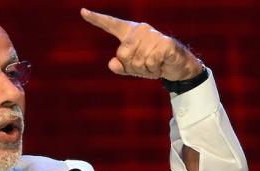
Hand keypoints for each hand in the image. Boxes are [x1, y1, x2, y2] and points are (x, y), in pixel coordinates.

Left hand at [80, 8, 201, 80]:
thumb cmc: (152, 64)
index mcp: (130, 33)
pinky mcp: (165, 43)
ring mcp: (153, 35)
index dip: (96, 19)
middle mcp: (140, 30)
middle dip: (131, 66)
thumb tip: (112, 63)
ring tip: (154, 65)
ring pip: (137, 60)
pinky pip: (150, 62)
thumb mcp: (132, 68)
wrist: (176, 67)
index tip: (82, 12)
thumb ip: (120, 66)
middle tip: (144, 66)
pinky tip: (161, 64)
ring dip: (145, 70)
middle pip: (122, 53)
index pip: (111, 25)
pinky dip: (154, 69)